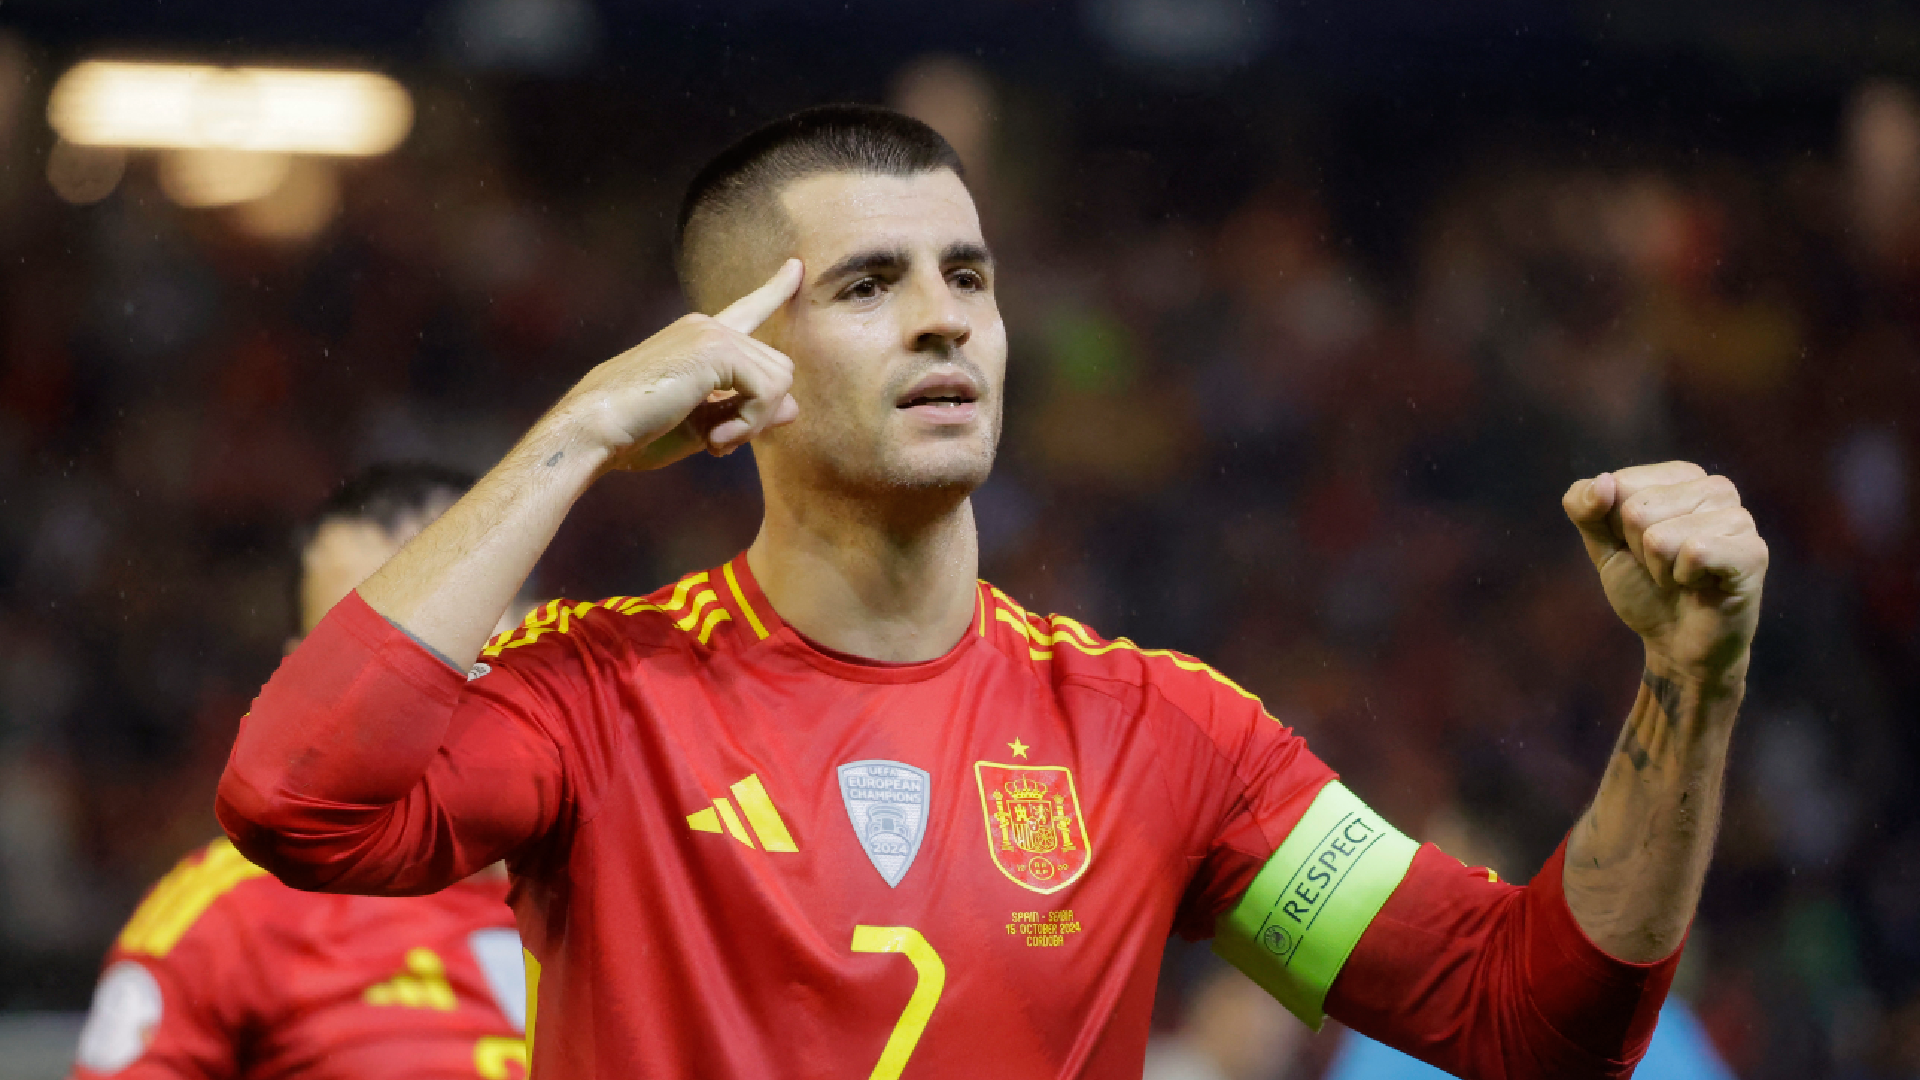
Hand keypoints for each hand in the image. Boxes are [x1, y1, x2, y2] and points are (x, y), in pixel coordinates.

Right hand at [548, 260, 803, 471]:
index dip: (774, 290)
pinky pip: (767, 392)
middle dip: (760, 415)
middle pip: (778, 369)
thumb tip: (795, 407)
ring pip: (779, 381)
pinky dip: (748, 425)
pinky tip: (714, 441)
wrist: (594, 429)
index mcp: (698, 338)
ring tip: (714, 442)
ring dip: (753, 423)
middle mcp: (707, 326)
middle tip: (719, 443)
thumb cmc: (636, 432)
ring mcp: (711, 333)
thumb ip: (746, 413)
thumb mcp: (703, 425)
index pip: (747, 310)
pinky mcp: (715, 349)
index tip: (796, 267)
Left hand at [1563, 461, 1768, 684]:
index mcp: (1681, 476)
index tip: (1640, 548)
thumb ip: (1584, 507)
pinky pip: (1693, 553)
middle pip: (1636, 511)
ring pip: (1660, 537)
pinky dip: (1683, 579)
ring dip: (1660, 570)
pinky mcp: (1752, 552)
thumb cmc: (1645, 588)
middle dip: (1638, 551)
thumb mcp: (1602, 545)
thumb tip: (1603, 481)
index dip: (1616, 528)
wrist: (1676, 645)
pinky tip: (1702, 586)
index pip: (1619, 484)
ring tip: (1684, 578)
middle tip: (1665, 568)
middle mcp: (1715, 488)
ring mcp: (1740, 518)